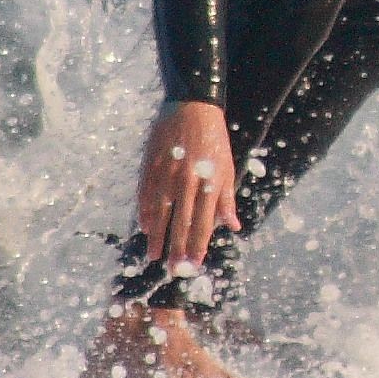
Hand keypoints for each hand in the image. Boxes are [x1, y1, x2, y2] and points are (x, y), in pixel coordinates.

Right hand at [135, 98, 237, 272]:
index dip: (197, 246)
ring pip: (160, 213)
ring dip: (157, 237)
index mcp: (208, 184)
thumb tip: (233, 226)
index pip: (202, 223)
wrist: (192, 106)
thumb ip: (227, 199)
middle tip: (173, 271)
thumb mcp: (227, 168)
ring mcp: (167, 175)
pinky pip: (146, 195)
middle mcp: (186, 182)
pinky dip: (145, 213)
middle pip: (181, 223)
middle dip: (177, 249)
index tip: (193, 266)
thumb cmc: (213, 139)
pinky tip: (145, 228)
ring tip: (154, 256)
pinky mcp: (151, 166)